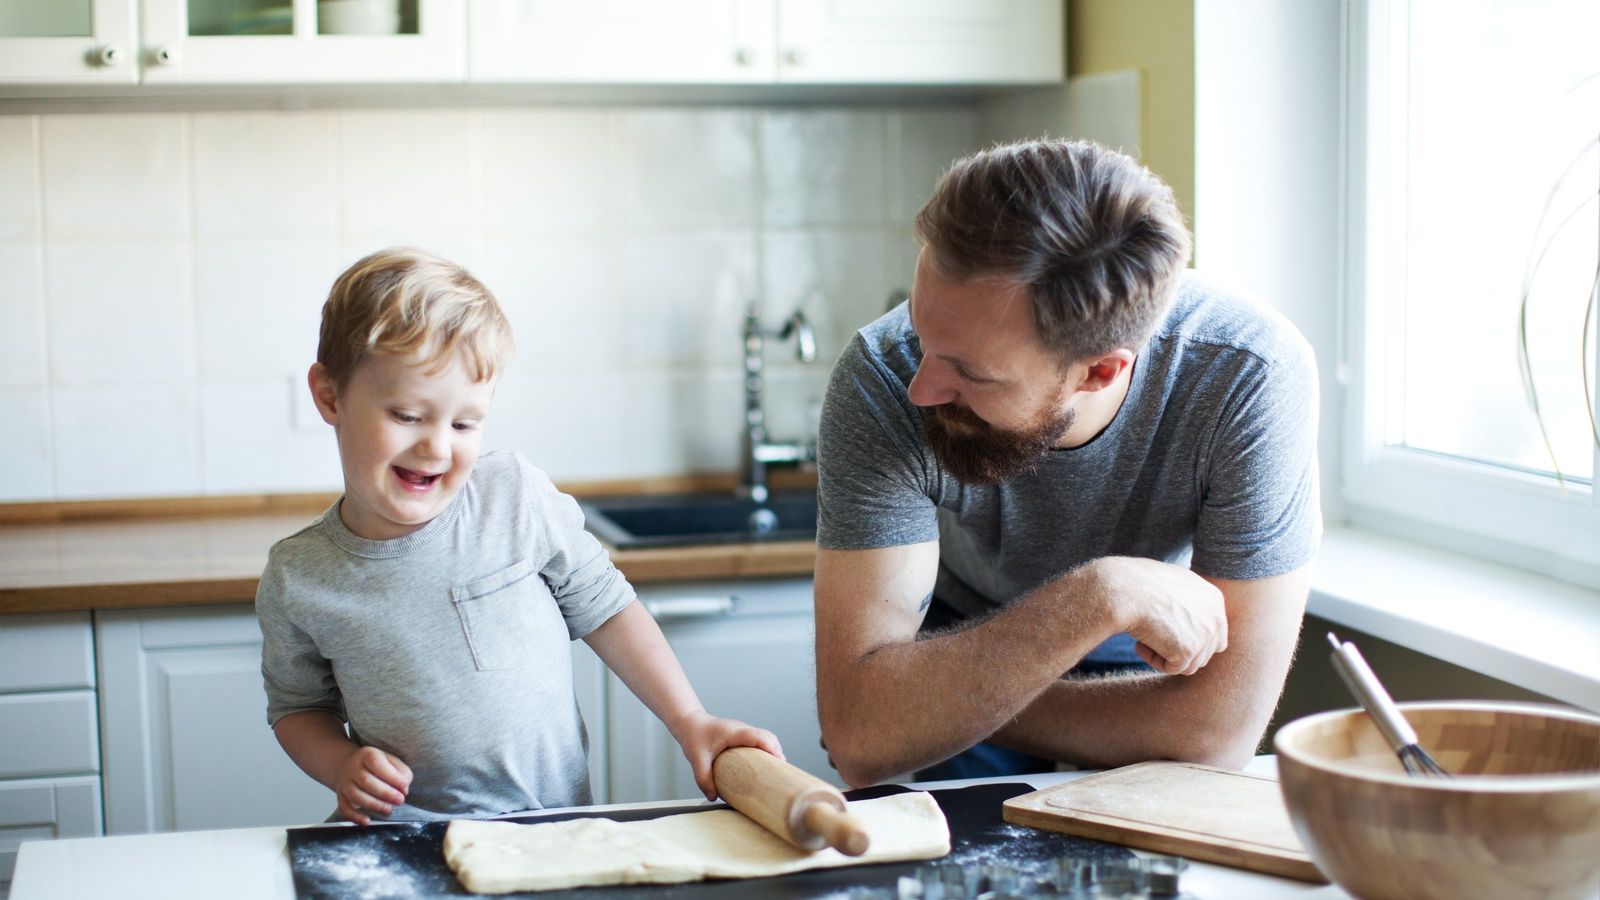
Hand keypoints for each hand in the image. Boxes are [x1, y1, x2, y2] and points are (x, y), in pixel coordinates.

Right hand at [333, 745, 411, 824]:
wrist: (348, 765)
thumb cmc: (375, 765)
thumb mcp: (390, 760)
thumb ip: (401, 771)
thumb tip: (404, 787)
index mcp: (367, 755)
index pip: (377, 764)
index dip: (392, 776)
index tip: (404, 787)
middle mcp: (353, 768)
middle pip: (366, 781)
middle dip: (385, 793)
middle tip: (399, 800)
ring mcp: (345, 783)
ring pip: (355, 796)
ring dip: (373, 805)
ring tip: (388, 809)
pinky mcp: (341, 797)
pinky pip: (345, 808)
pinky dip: (355, 817)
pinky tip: (367, 821)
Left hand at [668, 709, 784, 800]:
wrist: (689, 723)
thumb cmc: (694, 736)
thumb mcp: (697, 759)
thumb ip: (703, 779)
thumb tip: (714, 797)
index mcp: (735, 732)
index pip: (759, 737)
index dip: (772, 749)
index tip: (780, 763)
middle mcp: (742, 729)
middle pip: (769, 737)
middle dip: (777, 753)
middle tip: (781, 773)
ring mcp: (744, 732)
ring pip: (767, 738)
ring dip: (773, 752)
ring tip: (776, 771)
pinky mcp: (742, 736)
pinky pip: (760, 741)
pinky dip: (767, 750)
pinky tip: (765, 765)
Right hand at [1077, 556, 1227, 675]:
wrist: (1122, 589)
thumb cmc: (1137, 582)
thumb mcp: (1171, 584)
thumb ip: (1187, 602)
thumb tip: (1186, 621)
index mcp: (1214, 599)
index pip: (1215, 632)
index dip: (1191, 638)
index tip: (1167, 632)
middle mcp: (1216, 616)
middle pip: (1206, 652)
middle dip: (1180, 650)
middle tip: (1155, 636)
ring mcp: (1204, 634)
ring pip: (1190, 663)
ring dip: (1166, 654)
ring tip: (1145, 635)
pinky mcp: (1188, 651)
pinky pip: (1172, 669)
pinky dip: (1154, 659)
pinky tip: (1140, 642)